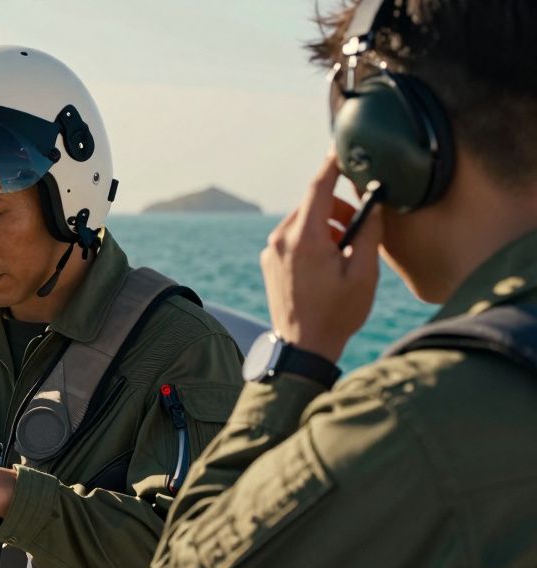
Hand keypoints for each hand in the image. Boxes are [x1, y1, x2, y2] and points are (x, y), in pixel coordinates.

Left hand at [262, 154, 382, 363]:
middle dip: (338, 208)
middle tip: (359, 228)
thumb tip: (372, 204)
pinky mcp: (269, 261)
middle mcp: (281, 239)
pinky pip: (293, 237)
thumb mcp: (364, 272)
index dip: (332, 165)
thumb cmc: (337, 313)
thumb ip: (369, 232)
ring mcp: (271, 251)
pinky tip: (327, 262)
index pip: (317, 187)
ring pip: (303, 220)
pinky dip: (312, 238)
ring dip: (326, 225)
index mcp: (304, 238)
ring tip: (345, 252)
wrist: (303, 346)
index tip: (342, 148)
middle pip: (312, 203)